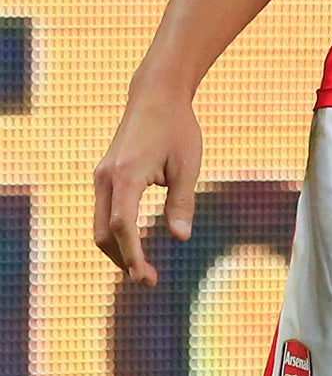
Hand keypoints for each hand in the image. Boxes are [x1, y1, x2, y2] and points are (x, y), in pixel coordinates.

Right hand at [93, 82, 202, 285]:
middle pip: (103, 233)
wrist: (157, 95)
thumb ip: (182, 201)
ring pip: (100, 226)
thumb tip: (181, 238)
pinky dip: (116, 233)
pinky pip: (104, 212)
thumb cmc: (178, 127)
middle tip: (148, 279)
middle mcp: (106, 178)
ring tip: (142, 268)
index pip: (122, 226)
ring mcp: (101, 177)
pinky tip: (133, 245)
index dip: (131, 254)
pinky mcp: (105, 176)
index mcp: (126, 175)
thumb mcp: (187, 164)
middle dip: (122, 259)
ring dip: (117, 249)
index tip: (143, 277)